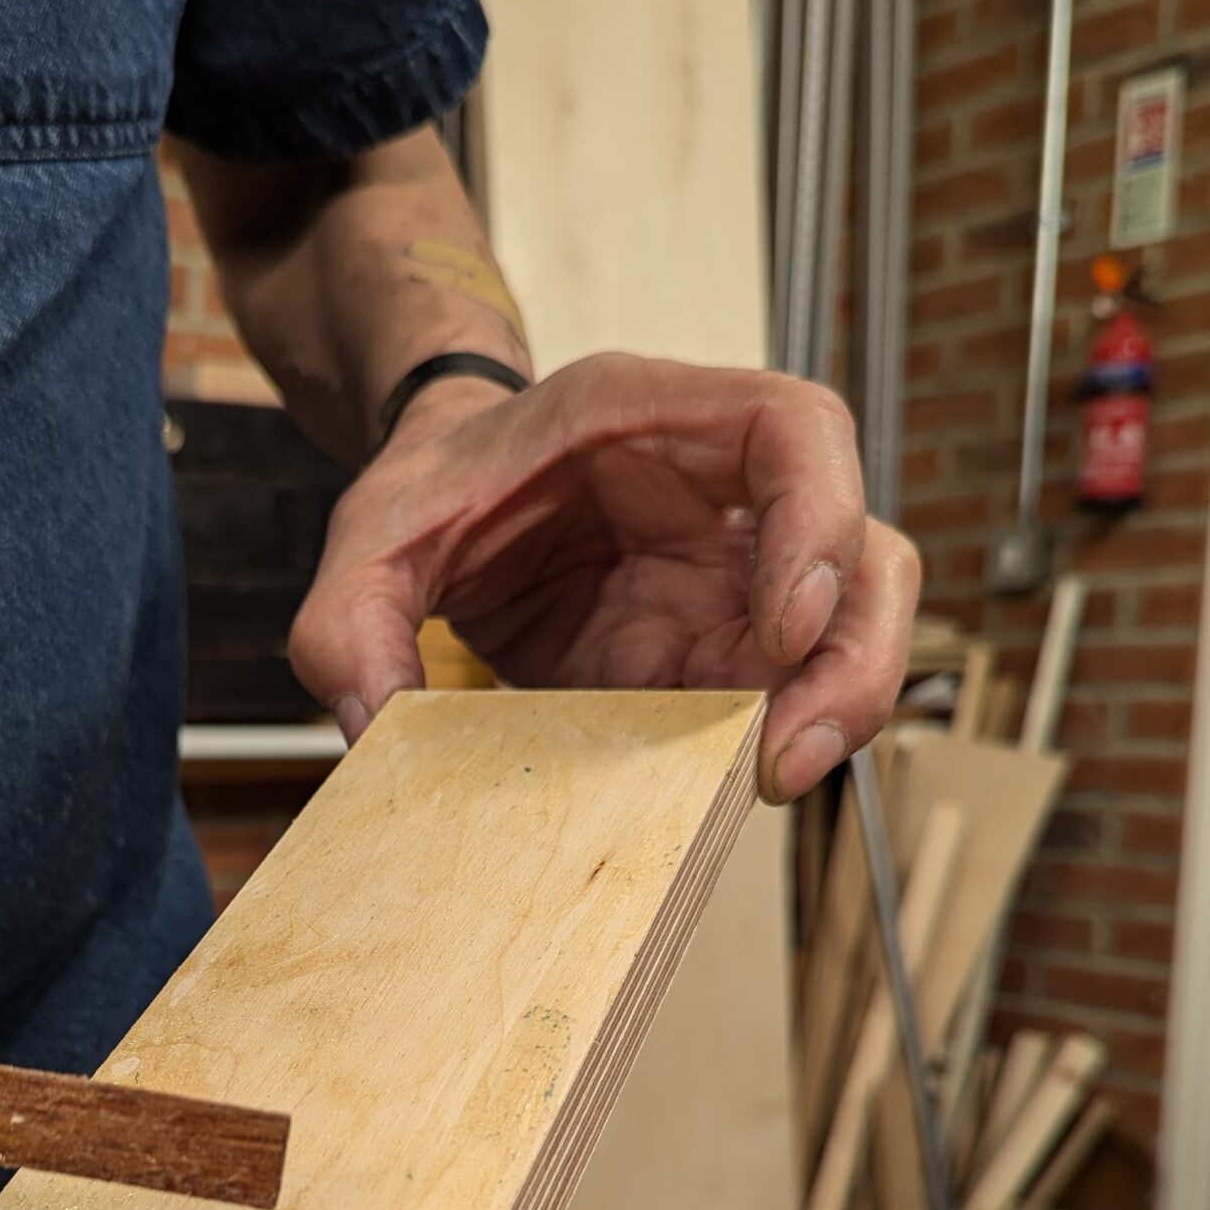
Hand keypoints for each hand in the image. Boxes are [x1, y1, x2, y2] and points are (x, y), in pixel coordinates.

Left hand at [289, 353, 921, 802]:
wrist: (434, 512)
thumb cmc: (430, 491)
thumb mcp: (367, 538)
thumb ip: (348, 621)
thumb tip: (373, 726)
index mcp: (652, 416)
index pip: (794, 431)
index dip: (818, 522)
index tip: (784, 626)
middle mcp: (723, 494)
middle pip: (861, 550)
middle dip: (856, 654)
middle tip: (793, 751)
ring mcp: (733, 579)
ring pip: (850, 631)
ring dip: (836, 710)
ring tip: (771, 781)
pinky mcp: (716, 652)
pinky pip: (780, 699)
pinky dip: (772, 746)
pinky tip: (725, 793)